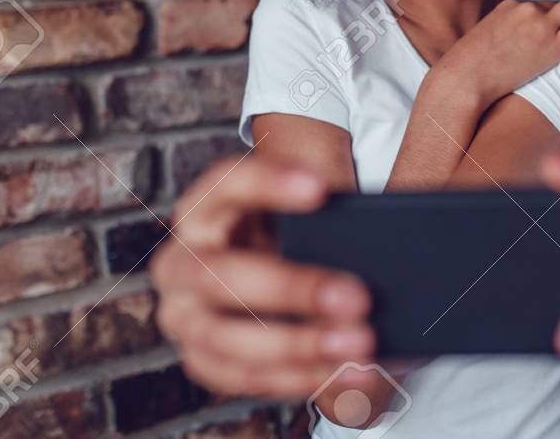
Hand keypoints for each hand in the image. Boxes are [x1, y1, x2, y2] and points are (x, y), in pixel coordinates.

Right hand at [150, 155, 375, 399]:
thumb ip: (326, 220)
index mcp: (203, 211)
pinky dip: (301, 377)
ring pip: (229, 338)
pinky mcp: (202, 362)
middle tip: (359, 297)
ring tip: (360, 343)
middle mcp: (180, 264)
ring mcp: (183, 318)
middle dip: (294, 289)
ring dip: (300, 345)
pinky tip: (349, 371)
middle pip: (224, 276)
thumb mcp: (300, 220)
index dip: (267, 183)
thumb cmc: (289, 242)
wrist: (271, 293)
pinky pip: (246, 377)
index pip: (224, 185)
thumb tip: (379, 235)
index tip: (321, 188)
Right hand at [434, 0, 559, 106]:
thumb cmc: (469, 67)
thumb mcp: (484, 38)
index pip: (541, 4)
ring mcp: (541, 24)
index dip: (557, 11)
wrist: (465, 77)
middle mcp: (527, 9)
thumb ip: (502, 33)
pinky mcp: (552, 44)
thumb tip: (509, 45)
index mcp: (510, 6)